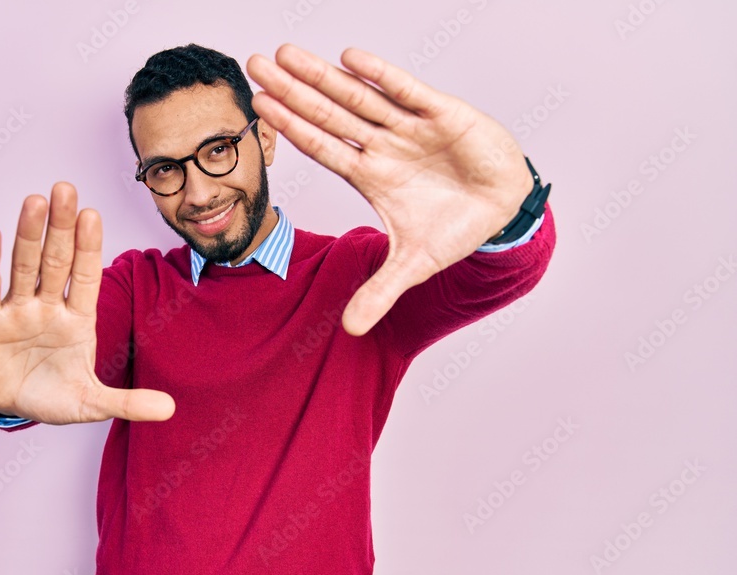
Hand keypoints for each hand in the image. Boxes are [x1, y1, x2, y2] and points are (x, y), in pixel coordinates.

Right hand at [0, 182, 174, 423]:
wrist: (7, 407)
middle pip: (56, 260)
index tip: (93, 214)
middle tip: (66, 189)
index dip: (90, 247)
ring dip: (29, 234)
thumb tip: (170, 410)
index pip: (86, 276)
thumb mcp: (90, 403)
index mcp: (77, 318)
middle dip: (61, 227)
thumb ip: (127, 402)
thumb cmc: (51, 396)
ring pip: (24, 265)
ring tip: (35, 201)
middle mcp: (47, 305)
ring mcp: (16, 309)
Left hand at [247, 44, 534, 335]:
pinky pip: (408, 92)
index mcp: (371, 176)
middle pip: (328, 115)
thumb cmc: (455, 228)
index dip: (291, 128)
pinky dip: (382, 76)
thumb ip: (379, 293)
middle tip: (257, 65)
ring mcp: (409, 128)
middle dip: (293, 92)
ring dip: (323, 77)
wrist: (504, 210)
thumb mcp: (414, 266)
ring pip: (359, 98)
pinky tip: (351, 59)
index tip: (259, 107)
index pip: (322, 147)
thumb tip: (350, 330)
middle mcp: (383, 147)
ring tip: (287, 55)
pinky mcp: (444, 115)